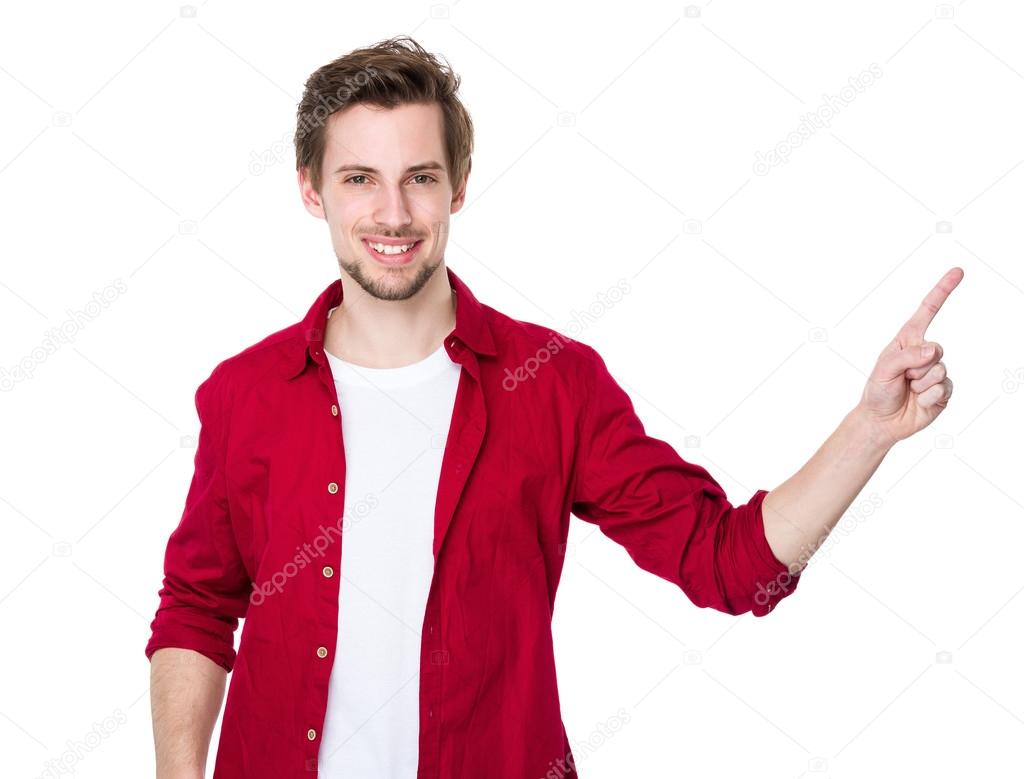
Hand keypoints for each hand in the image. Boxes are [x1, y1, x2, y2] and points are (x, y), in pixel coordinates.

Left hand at [857, 266, 963, 447]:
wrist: (883, 421)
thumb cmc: (878, 391)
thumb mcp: (883, 370)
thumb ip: (906, 356)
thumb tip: (933, 351)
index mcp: (908, 340)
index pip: (927, 311)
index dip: (942, 291)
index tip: (958, 271)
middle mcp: (925, 353)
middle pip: (936, 349)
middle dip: (916, 366)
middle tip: (902, 379)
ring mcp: (937, 371)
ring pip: (939, 370)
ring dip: (920, 383)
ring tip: (908, 390)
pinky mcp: (944, 390)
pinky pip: (942, 389)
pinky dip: (927, 397)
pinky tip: (918, 401)